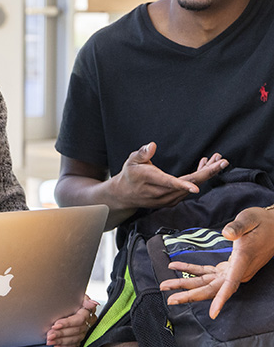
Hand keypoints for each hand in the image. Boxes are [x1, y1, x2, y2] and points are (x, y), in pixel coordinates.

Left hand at [46, 295, 98, 346]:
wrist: (72, 304)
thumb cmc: (75, 300)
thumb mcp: (79, 296)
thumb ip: (86, 300)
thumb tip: (94, 303)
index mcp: (86, 313)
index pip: (79, 320)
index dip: (67, 323)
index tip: (55, 325)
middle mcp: (87, 324)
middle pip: (75, 331)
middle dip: (61, 333)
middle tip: (49, 335)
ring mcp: (84, 332)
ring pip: (73, 339)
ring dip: (60, 341)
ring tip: (49, 341)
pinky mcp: (79, 339)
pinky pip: (73, 345)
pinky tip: (55, 346)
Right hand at [110, 143, 227, 210]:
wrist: (125, 195)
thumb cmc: (130, 174)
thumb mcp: (132, 160)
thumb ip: (142, 153)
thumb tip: (151, 145)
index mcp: (151, 181)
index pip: (170, 183)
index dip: (184, 185)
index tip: (197, 186)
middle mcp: (161, 193)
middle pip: (189, 184)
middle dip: (208, 173)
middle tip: (222, 161)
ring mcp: (168, 199)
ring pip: (192, 186)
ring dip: (206, 174)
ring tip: (217, 160)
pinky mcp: (173, 200)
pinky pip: (189, 189)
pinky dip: (199, 178)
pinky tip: (205, 168)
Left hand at [161, 205, 273, 317]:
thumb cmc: (262, 222)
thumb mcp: (250, 219)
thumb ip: (237, 227)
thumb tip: (226, 233)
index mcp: (242, 260)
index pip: (230, 284)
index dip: (221, 299)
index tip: (213, 313)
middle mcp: (237, 270)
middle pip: (212, 288)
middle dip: (190, 294)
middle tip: (170, 300)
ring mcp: (233, 270)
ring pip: (207, 283)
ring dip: (185, 284)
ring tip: (165, 286)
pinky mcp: (229, 266)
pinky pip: (207, 272)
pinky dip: (190, 269)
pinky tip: (175, 266)